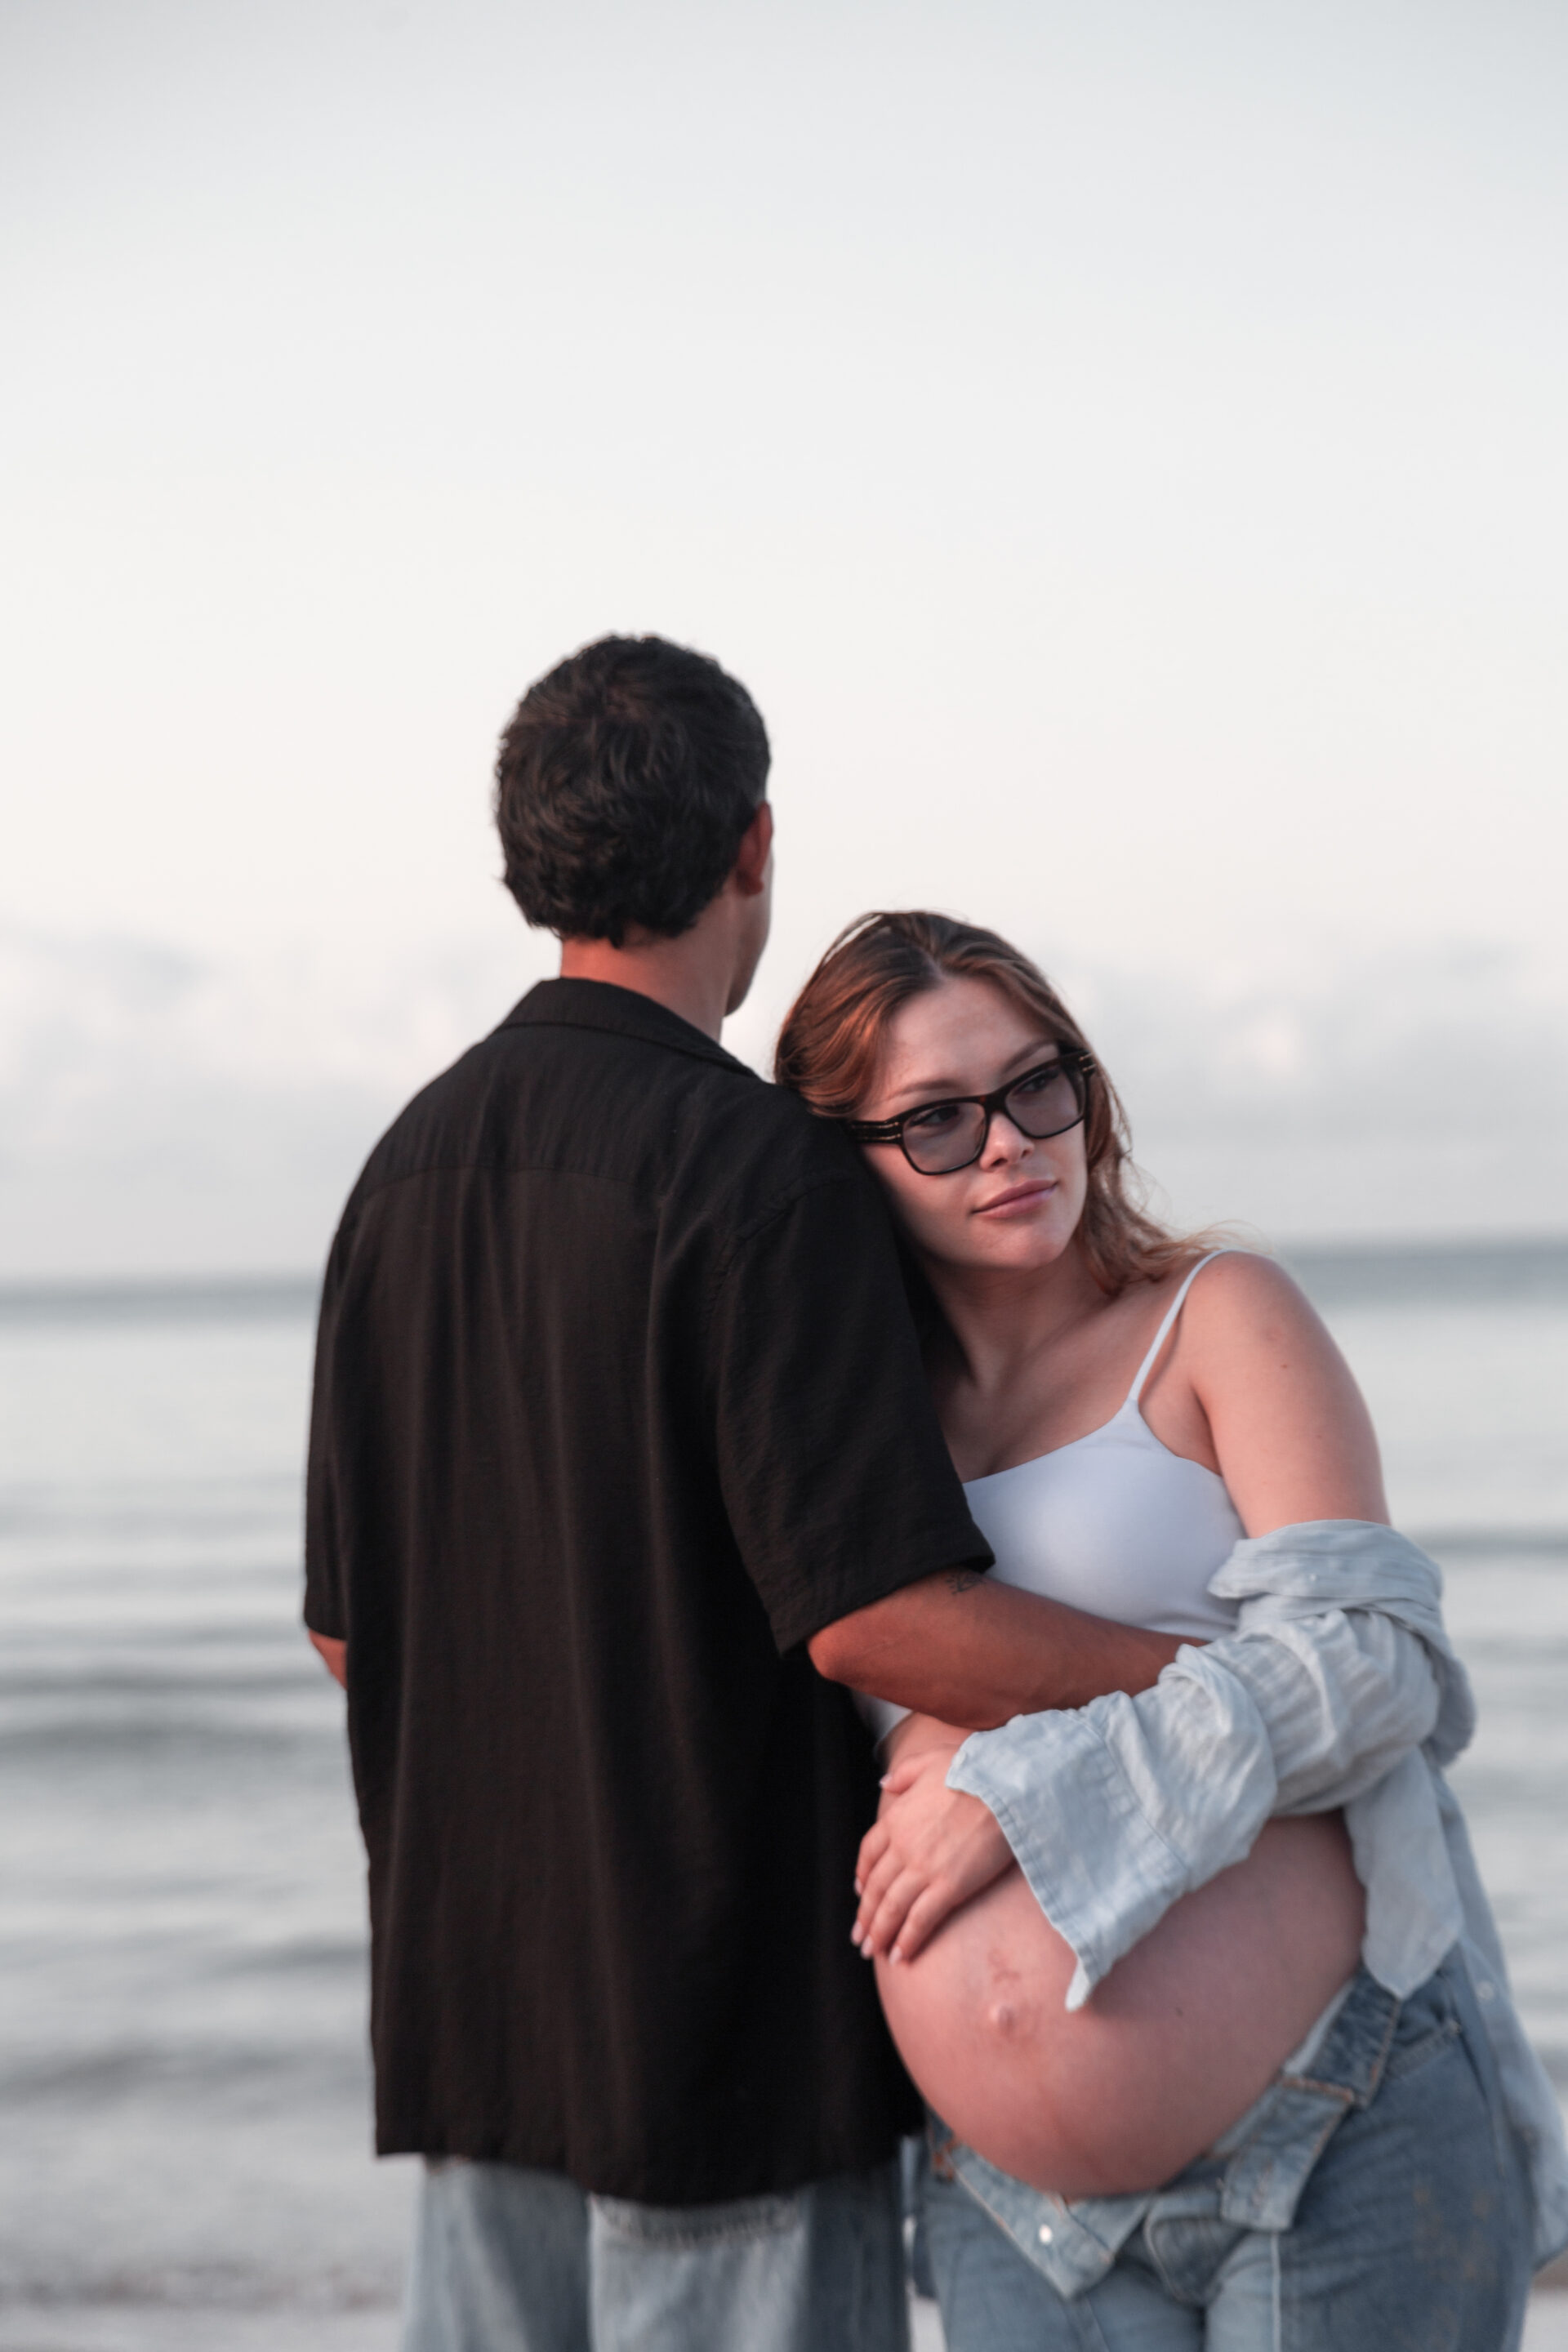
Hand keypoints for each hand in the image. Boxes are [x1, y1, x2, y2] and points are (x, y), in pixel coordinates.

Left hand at [852, 1745, 1014, 1963]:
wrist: (1004, 1788)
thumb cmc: (972, 1769)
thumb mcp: (929, 1760)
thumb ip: (903, 1773)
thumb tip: (884, 1783)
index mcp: (896, 1818)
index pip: (869, 1854)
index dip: (862, 1875)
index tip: (860, 1892)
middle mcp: (903, 1847)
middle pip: (875, 1887)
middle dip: (866, 1915)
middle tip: (859, 1936)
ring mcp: (923, 1869)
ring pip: (891, 1908)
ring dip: (880, 1933)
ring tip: (873, 1950)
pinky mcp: (948, 1887)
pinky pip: (919, 1920)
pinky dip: (906, 1940)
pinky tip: (900, 1956)